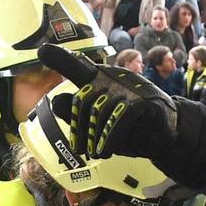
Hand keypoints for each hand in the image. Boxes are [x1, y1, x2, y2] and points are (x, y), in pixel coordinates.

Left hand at [37, 43, 177, 160]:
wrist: (163, 138)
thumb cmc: (127, 129)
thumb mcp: (97, 127)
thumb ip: (76, 115)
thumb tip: (57, 101)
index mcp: (101, 81)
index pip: (78, 67)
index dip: (61, 59)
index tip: (42, 51)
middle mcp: (114, 79)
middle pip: (84, 99)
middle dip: (79, 129)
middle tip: (80, 150)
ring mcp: (131, 88)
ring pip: (100, 111)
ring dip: (94, 138)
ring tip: (95, 154)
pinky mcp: (145, 102)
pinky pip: (120, 118)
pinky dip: (109, 138)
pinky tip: (105, 152)